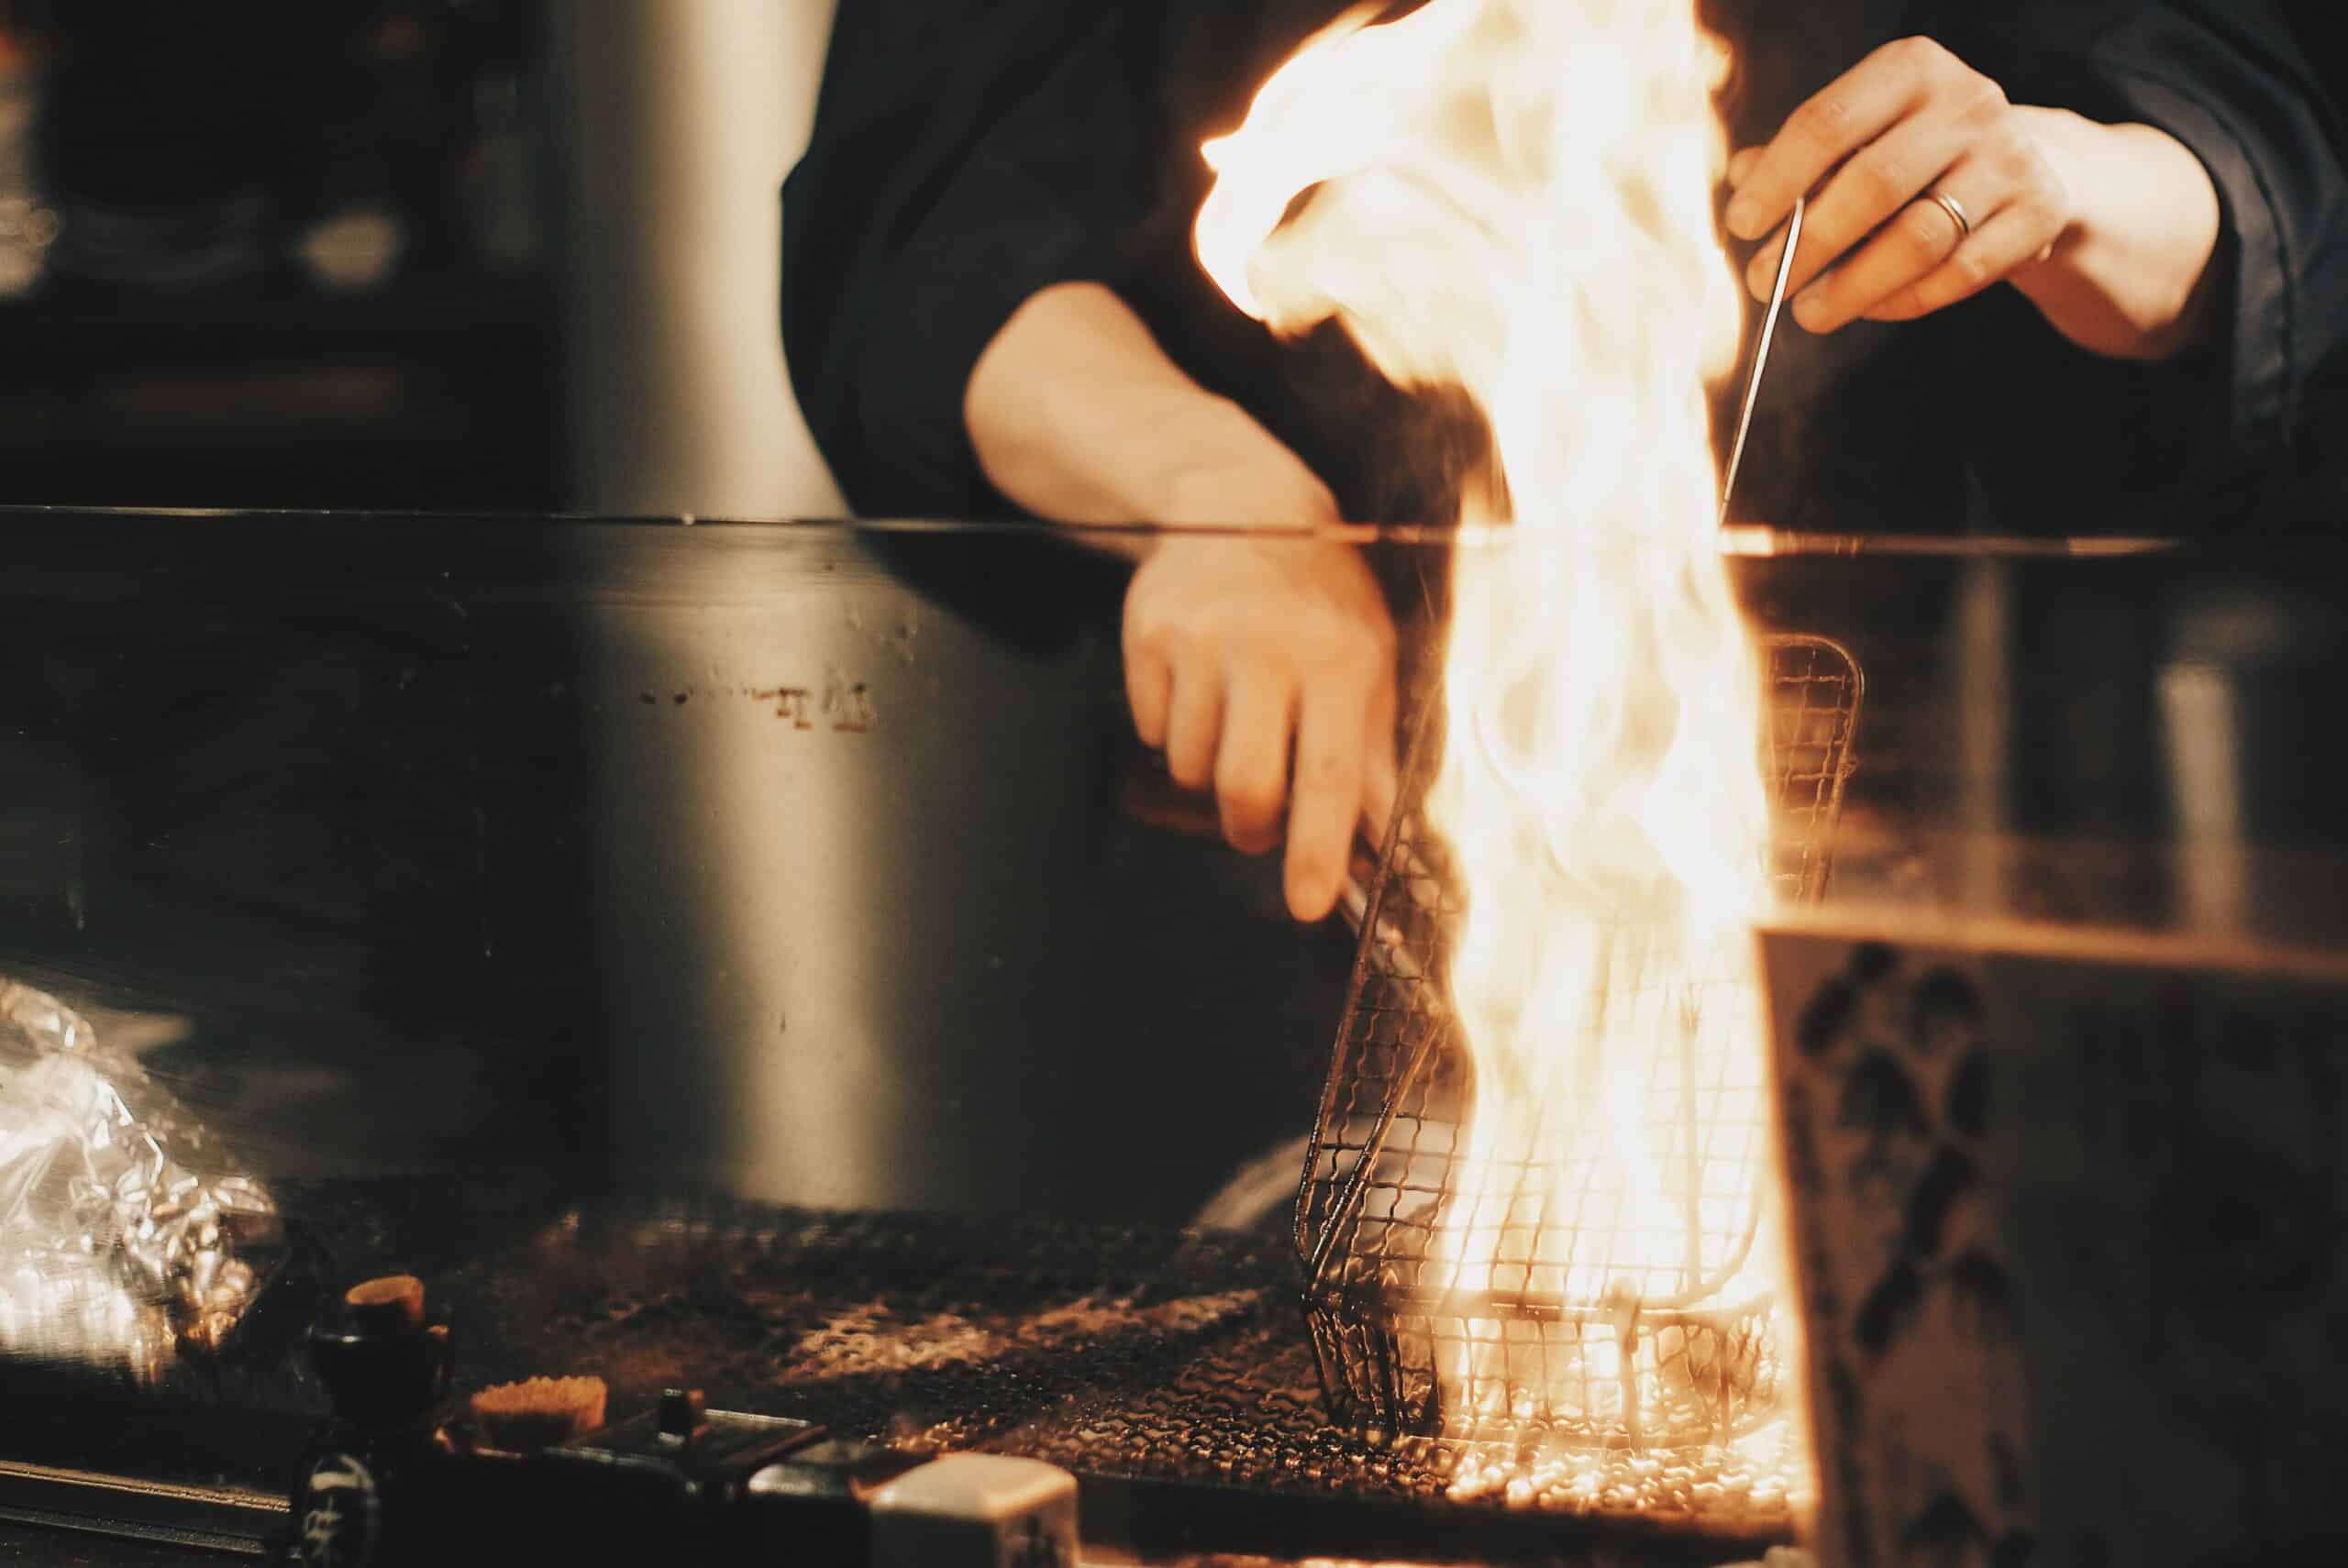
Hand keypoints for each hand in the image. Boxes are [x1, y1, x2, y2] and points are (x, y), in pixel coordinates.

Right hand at [1123, 533, 1398, 922]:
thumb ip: (1371, 743)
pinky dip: (1172, 730)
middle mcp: (1267, 648)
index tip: (1306, 903)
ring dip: (1209, 771)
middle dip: (1249, 828)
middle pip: (1244, 785)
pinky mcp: (1149, 635)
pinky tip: (1197, 689)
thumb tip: (1376, 828)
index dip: (1316, 850)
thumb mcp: (1367, 655)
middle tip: (1256, 828)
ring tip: (1232, 727)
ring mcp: (1201, 641)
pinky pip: (1151, 728)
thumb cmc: (1319, 593)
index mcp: (1336, 659)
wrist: (1239, 505)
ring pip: (1190, 765)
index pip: (1329, 776)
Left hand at [1725, 37, 2220, 359]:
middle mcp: (1968, 102)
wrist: (2020, 164)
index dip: (1777, 180)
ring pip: (1919, 238)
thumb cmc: (1911, 152)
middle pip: (1873, 186)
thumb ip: (1798, 156)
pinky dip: (1904, 299)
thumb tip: (1741, 176)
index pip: (1829, 122)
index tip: (1740, 226)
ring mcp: (2010, 157)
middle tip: (1766, 284)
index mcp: (1910, 69)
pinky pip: (1960, 273)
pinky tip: (1870, 307)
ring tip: (1809, 312)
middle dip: (1809, 245)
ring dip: (1852, 286)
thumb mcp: (1858, 136)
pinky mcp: (2040, 211)